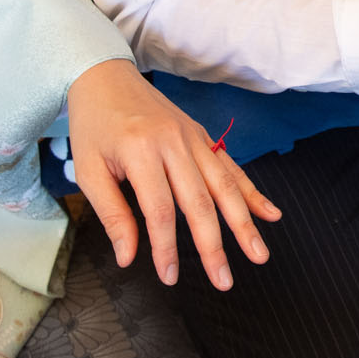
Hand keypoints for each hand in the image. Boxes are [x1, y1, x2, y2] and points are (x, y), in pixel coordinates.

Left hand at [65, 59, 280, 287]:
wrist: (105, 76)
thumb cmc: (94, 126)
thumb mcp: (88, 170)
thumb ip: (112, 214)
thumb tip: (129, 257)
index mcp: (141, 151)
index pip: (159, 210)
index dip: (166, 248)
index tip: (169, 277)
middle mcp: (174, 143)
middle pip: (200, 202)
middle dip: (214, 246)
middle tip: (224, 281)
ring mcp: (193, 138)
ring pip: (225, 186)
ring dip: (244, 223)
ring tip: (259, 254)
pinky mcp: (202, 136)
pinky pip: (231, 167)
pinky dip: (252, 192)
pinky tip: (270, 214)